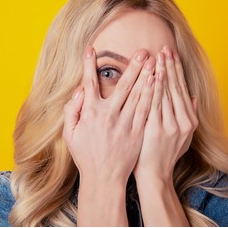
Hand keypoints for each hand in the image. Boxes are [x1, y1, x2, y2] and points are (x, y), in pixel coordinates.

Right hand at [63, 46, 155, 183]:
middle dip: (133, 66)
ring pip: (138, 95)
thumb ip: (71, 110)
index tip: (90, 49)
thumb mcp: (69, 134)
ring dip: (146, 76)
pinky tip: (157, 82)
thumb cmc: (86, 155)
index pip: (89, 83)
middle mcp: (109, 115)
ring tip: (154, 60)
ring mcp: (125, 123)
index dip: (88, 65)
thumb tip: (79, 90)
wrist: (104, 178)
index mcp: (90, 113)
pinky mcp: (137, 132)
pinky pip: (146, 109)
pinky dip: (152, 94)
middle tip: (143, 50)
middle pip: (122, 85)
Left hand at [133, 45, 197, 180]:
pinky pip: (154, 104)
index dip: (177, 71)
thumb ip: (188, 116)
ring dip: (162, 73)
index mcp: (188, 121)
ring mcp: (170, 125)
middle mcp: (182, 122)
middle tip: (165, 48)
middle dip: (170, 66)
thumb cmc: (164, 155)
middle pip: (175, 88)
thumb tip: (191, 98)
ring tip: (158, 55)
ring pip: (166, 93)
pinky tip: (152, 75)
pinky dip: (154, 89)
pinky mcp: (156, 129)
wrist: (154, 175)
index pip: (182, 89)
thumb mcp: (182, 137)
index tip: (172, 55)